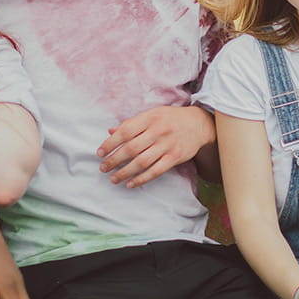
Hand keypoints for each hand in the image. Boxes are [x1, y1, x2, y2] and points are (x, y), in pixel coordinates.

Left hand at [98, 105, 214, 187]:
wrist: (199, 123)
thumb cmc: (170, 118)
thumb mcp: (151, 114)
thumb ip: (131, 123)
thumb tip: (110, 132)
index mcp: (149, 118)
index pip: (125, 131)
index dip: (110, 143)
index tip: (99, 153)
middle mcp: (158, 131)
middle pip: (131, 148)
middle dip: (114, 160)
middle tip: (103, 168)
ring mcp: (167, 145)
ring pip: (141, 162)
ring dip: (124, 172)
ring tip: (113, 178)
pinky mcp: (175, 157)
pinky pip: (155, 171)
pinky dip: (141, 179)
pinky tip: (130, 184)